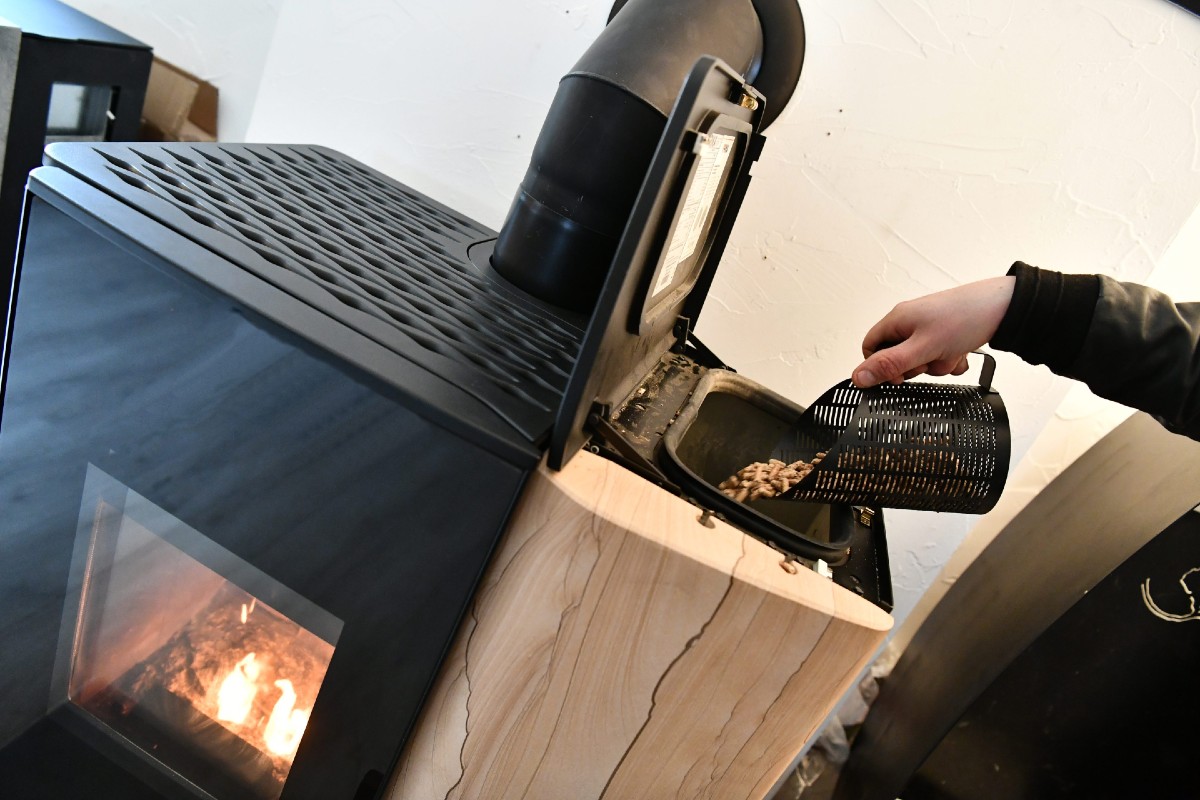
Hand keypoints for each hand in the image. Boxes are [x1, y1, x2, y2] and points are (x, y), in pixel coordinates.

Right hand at [851, 276, 1014, 387]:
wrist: (1004, 307)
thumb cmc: (964, 318)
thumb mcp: (922, 348)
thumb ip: (890, 365)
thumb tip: (858, 377)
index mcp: (897, 319)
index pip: (870, 347)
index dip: (880, 366)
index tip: (898, 375)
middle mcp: (910, 321)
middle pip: (898, 356)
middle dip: (916, 366)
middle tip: (930, 361)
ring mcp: (929, 327)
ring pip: (921, 359)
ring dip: (937, 363)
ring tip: (951, 353)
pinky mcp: (946, 333)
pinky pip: (939, 355)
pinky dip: (950, 359)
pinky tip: (961, 353)